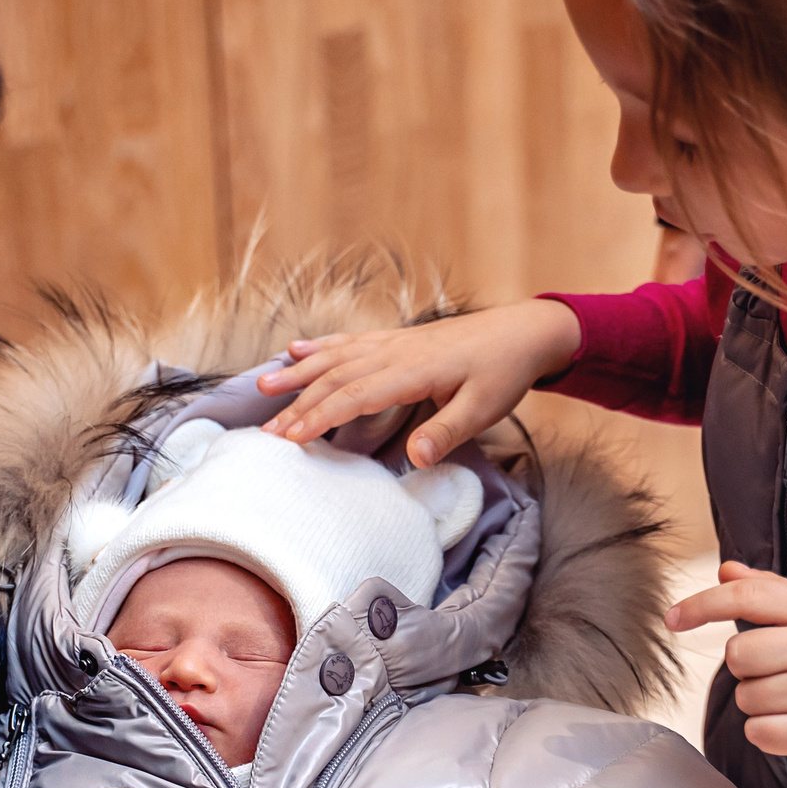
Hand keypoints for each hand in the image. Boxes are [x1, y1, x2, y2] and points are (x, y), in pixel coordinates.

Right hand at [256, 299, 581, 466]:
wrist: (523, 331)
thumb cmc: (505, 371)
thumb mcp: (485, 408)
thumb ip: (447, 431)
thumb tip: (415, 457)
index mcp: (414, 370)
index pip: (355, 395)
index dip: (320, 417)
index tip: (291, 439)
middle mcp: (396, 351)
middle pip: (335, 378)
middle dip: (298, 405)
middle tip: (266, 433)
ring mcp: (393, 342)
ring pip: (335, 357)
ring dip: (298, 373)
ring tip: (263, 387)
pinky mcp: (396, 339)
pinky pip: (349, 342)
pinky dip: (319, 347)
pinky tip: (296, 350)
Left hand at [666, 560, 786, 777]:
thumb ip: (771, 592)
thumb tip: (725, 570)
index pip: (746, 597)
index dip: (701, 605)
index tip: (673, 618)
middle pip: (736, 654)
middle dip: (748, 667)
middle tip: (783, 672)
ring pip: (745, 697)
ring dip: (761, 702)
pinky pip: (758, 731)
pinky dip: (769, 731)